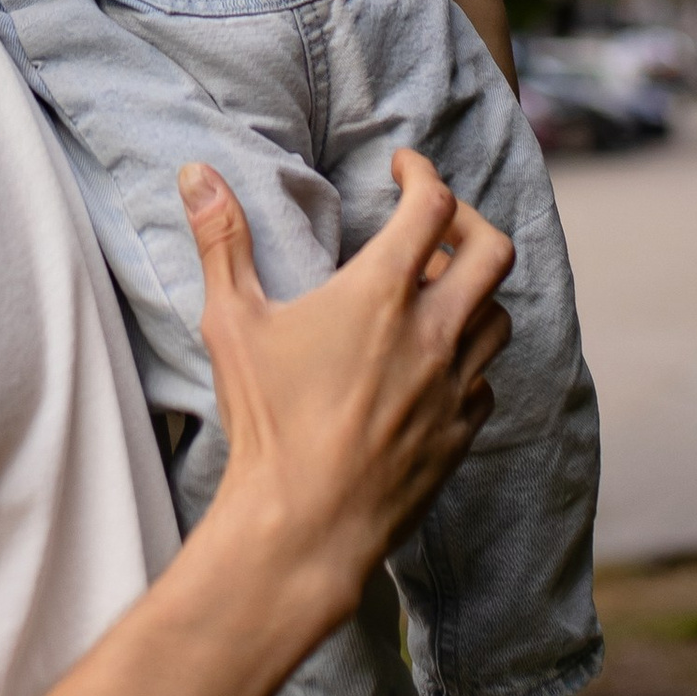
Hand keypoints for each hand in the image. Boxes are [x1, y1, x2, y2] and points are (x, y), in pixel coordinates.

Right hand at [178, 152, 512, 643]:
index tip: (404, 167)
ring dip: (473, 295)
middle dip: (470, 223)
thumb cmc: (267, 423)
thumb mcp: (232, 322)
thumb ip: (222, 241)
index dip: (423, 172)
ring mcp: (454, 386)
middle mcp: (434, 332)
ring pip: (498, 317)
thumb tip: (198, 173)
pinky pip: (485, 381)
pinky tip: (433, 367)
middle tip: (436, 223)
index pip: (433, 204)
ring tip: (436, 294)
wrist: (304, 528)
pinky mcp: (459, 434)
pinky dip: (468, 361)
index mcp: (384, 293)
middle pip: (493, 250)